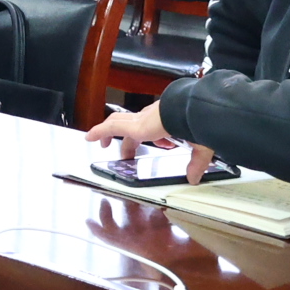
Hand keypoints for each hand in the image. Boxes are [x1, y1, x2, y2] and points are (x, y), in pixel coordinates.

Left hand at [83, 103, 217, 182]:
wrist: (194, 110)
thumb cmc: (199, 122)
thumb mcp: (200, 147)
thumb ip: (196, 163)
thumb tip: (194, 178)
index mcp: (166, 121)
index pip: (156, 128)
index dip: (158, 139)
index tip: (165, 145)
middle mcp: (151, 117)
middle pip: (133, 126)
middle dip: (129, 140)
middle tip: (126, 152)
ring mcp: (141, 121)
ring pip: (118, 123)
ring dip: (108, 132)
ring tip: (102, 143)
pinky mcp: (135, 126)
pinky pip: (110, 127)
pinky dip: (99, 132)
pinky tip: (90, 137)